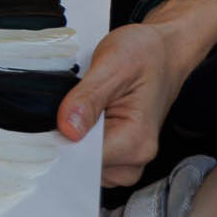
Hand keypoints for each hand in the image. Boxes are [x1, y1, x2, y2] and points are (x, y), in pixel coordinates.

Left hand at [56, 19, 205, 186]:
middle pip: (84, 167)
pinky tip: (89, 115)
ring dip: (76, 139)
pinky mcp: (122, 151)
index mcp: (137, 140)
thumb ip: (88, 98)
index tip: (52, 125)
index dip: (63, 144)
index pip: (86, 161)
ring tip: (87, 107)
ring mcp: (130, 157)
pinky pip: (92, 157)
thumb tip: (67, 130)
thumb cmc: (147, 53)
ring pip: (85, 165)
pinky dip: (83, 139)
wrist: (165, 49)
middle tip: (72, 106)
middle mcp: (137, 156)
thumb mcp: (112, 65)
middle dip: (69, 141)